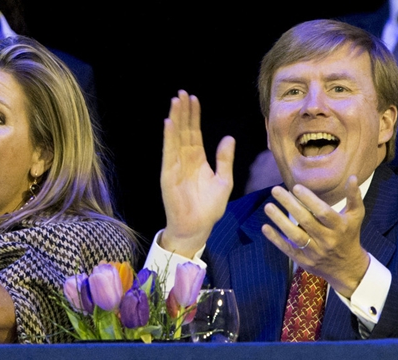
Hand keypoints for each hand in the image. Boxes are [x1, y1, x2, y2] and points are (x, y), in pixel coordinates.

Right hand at [160, 90, 234, 257]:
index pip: (194, 133)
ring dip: (175, 119)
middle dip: (183, 112)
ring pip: (175, 138)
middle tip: (182, 93)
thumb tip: (229, 138)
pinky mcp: (169, 175)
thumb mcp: (223, 181)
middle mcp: (185, 160)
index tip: (193, 99)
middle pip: (183, 131)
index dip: (194, 116)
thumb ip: (225, 160)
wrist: (197, 227)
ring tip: (176, 101)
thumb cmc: (209, 208)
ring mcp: (175, 166)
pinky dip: (169, 138)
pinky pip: (169, 153)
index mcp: (198, 160)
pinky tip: (169, 124)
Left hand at [261, 176, 369, 297]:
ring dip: (280, 221)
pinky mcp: (304, 261)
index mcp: (340, 227)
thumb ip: (354, 197)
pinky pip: (288, 249)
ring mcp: (315, 251)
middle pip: (306, 221)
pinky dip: (276, 239)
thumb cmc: (349, 235)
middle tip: (275, 190)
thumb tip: (352, 177)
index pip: (323, 212)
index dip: (309, 200)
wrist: (347, 267)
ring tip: (268, 206)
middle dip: (290, 205)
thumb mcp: (356, 216)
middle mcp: (327, 239)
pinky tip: (265, 227)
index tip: (295, 187)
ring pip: (295, 236)